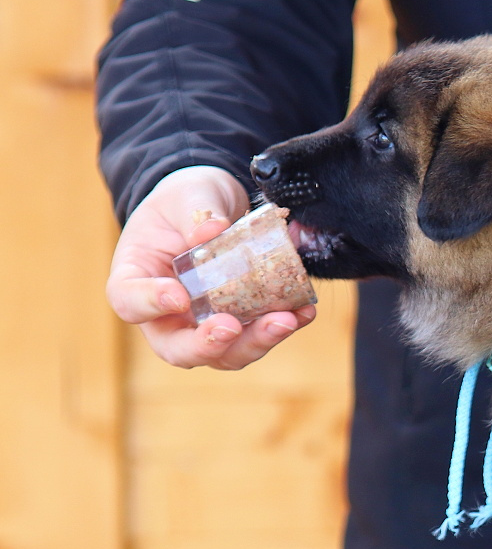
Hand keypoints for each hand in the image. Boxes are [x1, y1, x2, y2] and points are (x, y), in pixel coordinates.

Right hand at [106, 165, 316, 368]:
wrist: (215, 207)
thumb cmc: (186, 201)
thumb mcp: (186, 193)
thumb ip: (195, 211)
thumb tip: (213, 229)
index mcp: (136, 278)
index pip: (129, 302)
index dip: (149, 305)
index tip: (177, 295)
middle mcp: (167, 314)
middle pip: (178, 348)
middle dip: (207, 345)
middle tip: (232, 327)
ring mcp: (205, 325)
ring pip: (225, 354)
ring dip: (256, 342)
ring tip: (285, 320)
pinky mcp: (242, 324)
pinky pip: (259, 336)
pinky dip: (282, 328)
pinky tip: (304, 311)